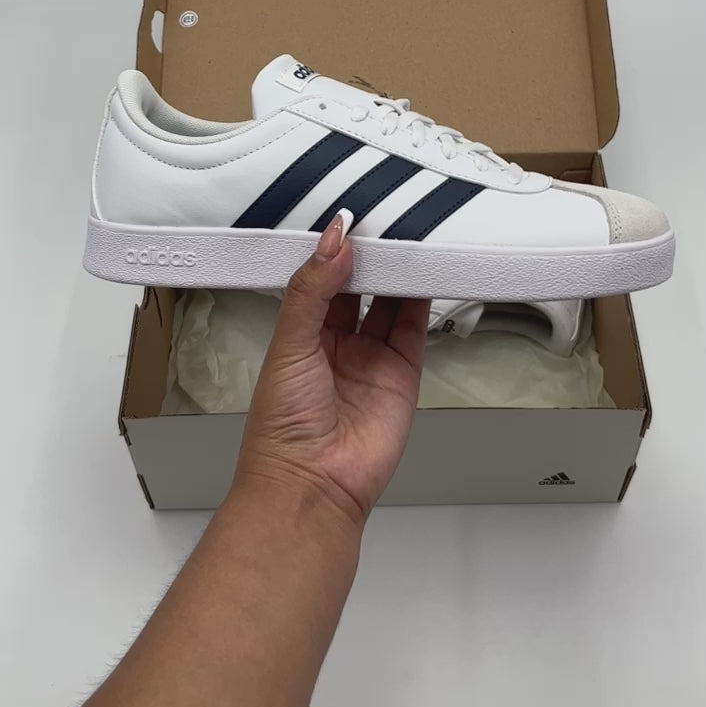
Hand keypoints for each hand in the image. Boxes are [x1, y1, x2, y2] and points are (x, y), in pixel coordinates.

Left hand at [236, 212, 429, 523]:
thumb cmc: (281, 430)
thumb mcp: (288, 344)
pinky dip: (422, 299)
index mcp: (301, 336)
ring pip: (390, 303)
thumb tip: (331, 244)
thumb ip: (311, 291)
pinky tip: (423, 272)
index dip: (334, 252)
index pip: (321, 281)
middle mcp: (337, 346)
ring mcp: (371, 359)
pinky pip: (416, 328)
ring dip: (398, 273)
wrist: (312, 485)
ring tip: (405, 239)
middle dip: (371, 258)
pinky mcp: (402, 373)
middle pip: (360, 288)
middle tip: (382, 223)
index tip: (348, 222)